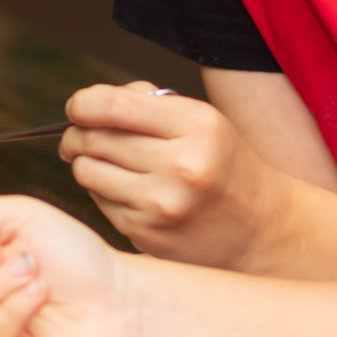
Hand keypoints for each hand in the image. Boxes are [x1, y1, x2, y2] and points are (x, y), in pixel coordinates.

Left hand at [60, 83, 287, 270]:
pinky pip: (99, 201)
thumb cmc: (223, 166)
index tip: (79, 108)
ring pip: (87, 170)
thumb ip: (150, 104)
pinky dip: (102, 191)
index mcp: (197, 125)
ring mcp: (162, 203)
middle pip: (94, 137)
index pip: (113, 105)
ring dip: (86, 163)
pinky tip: (125, 190)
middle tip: (78, 135)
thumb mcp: (203, 121)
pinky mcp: (146, 232)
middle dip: (77, 133)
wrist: (259, 229)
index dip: (83, 103)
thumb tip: (88, 105)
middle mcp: (180, 164)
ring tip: (104, 162)